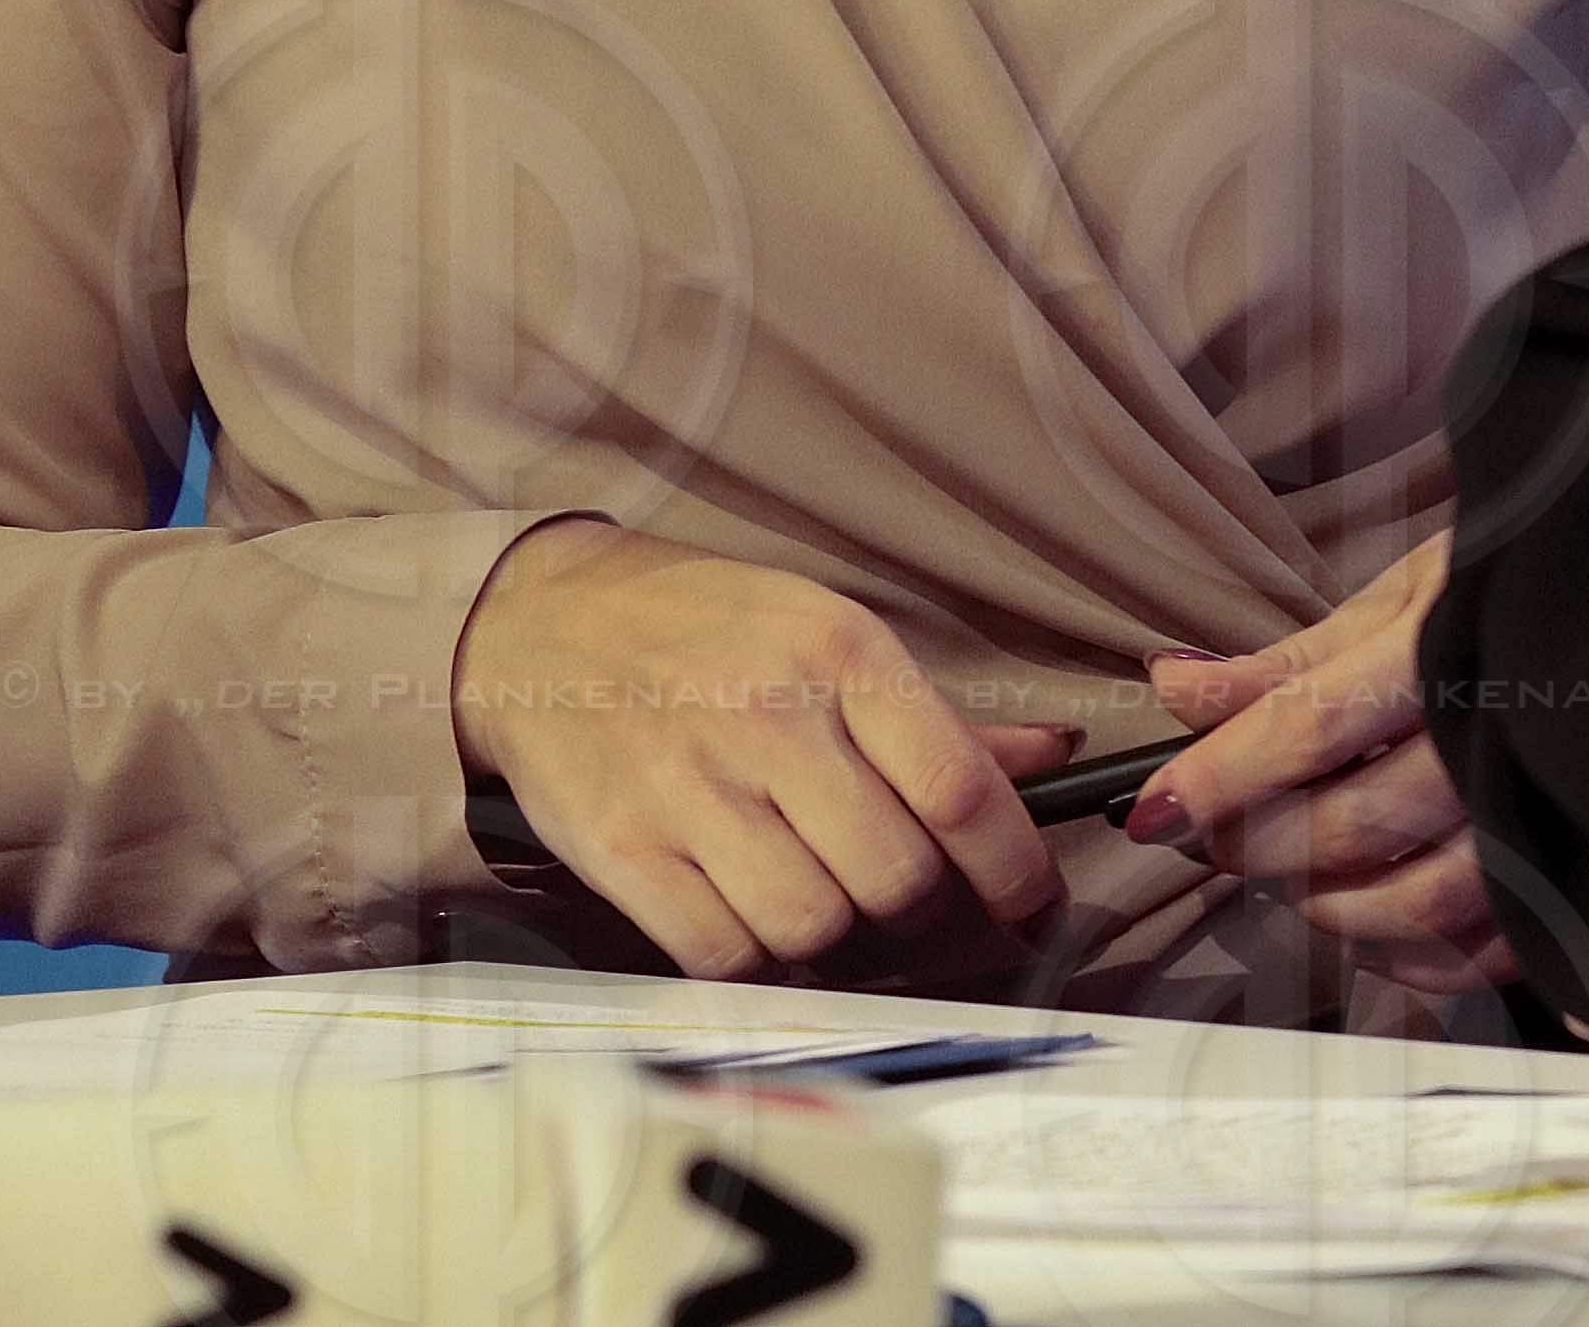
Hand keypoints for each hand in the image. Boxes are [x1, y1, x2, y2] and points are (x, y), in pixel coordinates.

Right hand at [452, 520, 1076, 978]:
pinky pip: (726, 958)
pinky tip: (756, 922)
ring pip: (816, 928)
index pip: (960, 789)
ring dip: (839, 943)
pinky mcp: (625, 851)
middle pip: (896, 878)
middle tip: (912, 909)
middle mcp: (769, 717)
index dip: (1015, 870)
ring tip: (826, 906)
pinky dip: (758, 963)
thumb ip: (935, 716)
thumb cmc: (701, 629)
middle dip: (923, 915)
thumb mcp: (822, 630)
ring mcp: (690, 789)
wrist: (535, 626)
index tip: (1032, 906)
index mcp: (837, 650)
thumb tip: (1053, 760)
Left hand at [1126, 536, 1512, 997]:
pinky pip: (1483, 951)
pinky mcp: (1577, 875)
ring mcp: (1546, 814)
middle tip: (1212, 836)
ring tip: (1287, 879)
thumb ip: (1295, 659)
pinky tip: (1372, 928)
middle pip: (1352, 828)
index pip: (1309, 727)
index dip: (1218, 777)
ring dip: (1326, 908)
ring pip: (1415, 906)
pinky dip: (1410, 958)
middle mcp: (1500, 739)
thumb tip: (1175, 688)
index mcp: (1450, 648)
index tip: (1153, 811)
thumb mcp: (1411, 593)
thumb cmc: (1522, 589)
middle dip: (1257, 845)